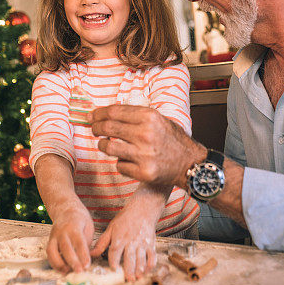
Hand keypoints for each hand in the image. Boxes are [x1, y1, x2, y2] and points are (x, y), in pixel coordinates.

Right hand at [46, 204, 93, 273]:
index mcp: (74, 226)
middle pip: (65, 248)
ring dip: (60, 264)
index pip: (79, 242)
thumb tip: (89, 258)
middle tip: (79, 272)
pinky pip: (49, 254)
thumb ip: (88, 242)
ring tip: (68, 272)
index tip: (86, 265)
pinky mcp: (49, 241)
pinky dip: (54, 263)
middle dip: (72, 262)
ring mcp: (54, 236)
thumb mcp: (88, 227)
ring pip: (52, 251)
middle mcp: (62, 231)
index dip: (83, 255)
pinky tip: (62, 269)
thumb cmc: (79, 219)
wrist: (66, 210)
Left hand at [90, 104, 206, 187]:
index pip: (114, 112)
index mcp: (149, 117)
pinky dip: (120, 162)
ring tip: (105, 144)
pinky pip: (119, 165)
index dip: (98, 113)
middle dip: (96, 128)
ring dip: (102, 145)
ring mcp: (144, 155)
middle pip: (108, 128)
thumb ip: (136, 116)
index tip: (91, 116)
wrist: (191, 164)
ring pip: (108, 147)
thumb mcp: (159, 119)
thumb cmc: (174, 140)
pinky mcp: (143, 172)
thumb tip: (107, 114)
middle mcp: (146, 134)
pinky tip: (127, 160)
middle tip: (94, 129)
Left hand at [90, 203, 156, 280]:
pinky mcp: (151, 243)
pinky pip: (152, 255)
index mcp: (120, 237)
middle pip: (130, 256)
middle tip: (128, 278)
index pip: (116, 250)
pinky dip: (150, 264)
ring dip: (140, 268)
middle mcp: (131, 241)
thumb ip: (102, 242)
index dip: (114, 260)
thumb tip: (91, 253)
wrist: (142, 208)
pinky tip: (147, 270)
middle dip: (129, 268)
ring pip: (141, 257)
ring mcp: (142, 242)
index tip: (114, 269)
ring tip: (137, 277)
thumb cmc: (125, 218)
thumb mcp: (111, 228)